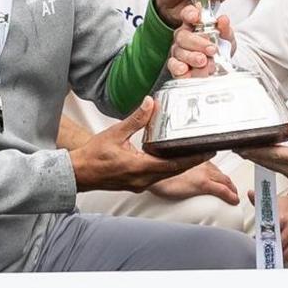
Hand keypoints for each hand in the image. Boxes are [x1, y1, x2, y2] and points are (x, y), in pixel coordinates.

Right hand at [70, 98, 210, 192]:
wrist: (78, 173)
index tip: (208, 150)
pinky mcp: (137, 184)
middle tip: (208, 149)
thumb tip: (150, 103)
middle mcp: (143, 179)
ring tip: (195, 153)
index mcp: (140, 167)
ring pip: (168, 175)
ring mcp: (140, 184)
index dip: (193, 157)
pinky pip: (159, 176)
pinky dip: (169, 167)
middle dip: (193, 160)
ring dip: (182, 165)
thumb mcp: (115, 133)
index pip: (174, 163)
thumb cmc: (93, 156)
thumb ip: (135, 119)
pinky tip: (172, 158)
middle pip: (175, 171)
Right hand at [148, 159, 238, 204]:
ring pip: (224, 181)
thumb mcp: (166, 166)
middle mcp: (200, 163)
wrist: (149, 173)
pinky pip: (222, 190)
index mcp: (192, 157)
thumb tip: (175, 175)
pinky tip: (234, 200)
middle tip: (231, 189)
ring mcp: (203, 173)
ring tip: (233, 194)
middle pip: (220, 174)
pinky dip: (230, 195)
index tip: (221, 179)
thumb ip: (174, 168)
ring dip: (231, 188)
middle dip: (228, 182)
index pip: (212, 166)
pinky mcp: (202, 184)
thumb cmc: (153, 169)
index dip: (219, 174)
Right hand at [164, 12, 232, 78]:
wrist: (222, 68)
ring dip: (191, 57)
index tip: (195, 16)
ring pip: (179, 51)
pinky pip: (173, 65)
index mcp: (194, 24)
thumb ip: (224, 28)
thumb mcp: (226, 37)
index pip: (188, 14)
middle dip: (197, 43)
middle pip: (183, 36)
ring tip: (203, 61)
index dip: (190, 14)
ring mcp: (179, 51)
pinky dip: (178, 67)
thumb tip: (223, 20)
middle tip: (211, 49)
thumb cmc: (220, 48)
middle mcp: (183, 36)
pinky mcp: (176, 66)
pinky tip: (185, 69)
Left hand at [236, 123, 287, 201]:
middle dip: (251, 154)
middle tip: (235, 145)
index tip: (242, 144)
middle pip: (269, 163)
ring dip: (259, 159)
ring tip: (245, 149)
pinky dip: (271, 163)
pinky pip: (282, 172)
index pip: (274, 154)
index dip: (255, 149)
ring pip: (274, 168)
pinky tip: (265, 157)